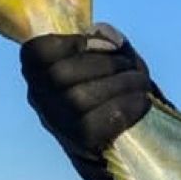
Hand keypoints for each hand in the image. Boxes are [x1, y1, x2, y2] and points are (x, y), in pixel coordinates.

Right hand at [22, 23, 155, 159]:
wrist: (123, 134)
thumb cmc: (111, 85)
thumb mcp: (107, 56)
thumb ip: (106, 40)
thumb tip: (109, 36)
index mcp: (39, 70)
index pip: (37, 52)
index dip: (70, 43)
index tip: (103, 44)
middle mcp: (40, 97)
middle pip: (60, 74)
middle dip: (104, 64)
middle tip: (129, 65)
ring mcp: (57, 122)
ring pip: (79, 98)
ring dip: (120, 84)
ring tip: (141, 81)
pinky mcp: (80, 142)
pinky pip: (99, 122)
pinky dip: (128, 106)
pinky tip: (143, 100)